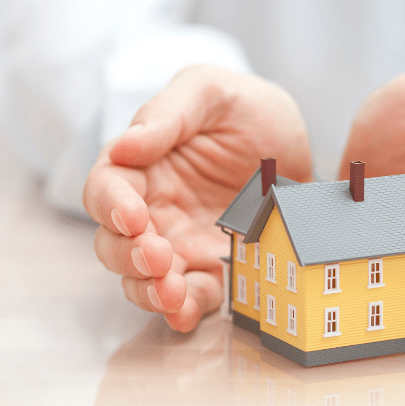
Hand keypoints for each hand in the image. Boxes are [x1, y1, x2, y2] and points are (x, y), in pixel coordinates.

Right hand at [84, 66, 312, 331]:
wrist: (297, 141)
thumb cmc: (246, 108)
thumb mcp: (211, 92)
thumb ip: (168, 114)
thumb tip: (123, 146)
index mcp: (142, 163)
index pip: (106, 187)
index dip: (111, 205)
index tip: (134, 216)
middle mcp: (153, 208)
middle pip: (113, 242)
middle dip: (128, 255)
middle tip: (158, 256)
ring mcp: (179, 242)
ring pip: (142, 277)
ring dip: (148, 290)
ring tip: (171, 292)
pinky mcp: (212, 267)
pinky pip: (190, 295)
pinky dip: (183, 310)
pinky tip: (186, 313)